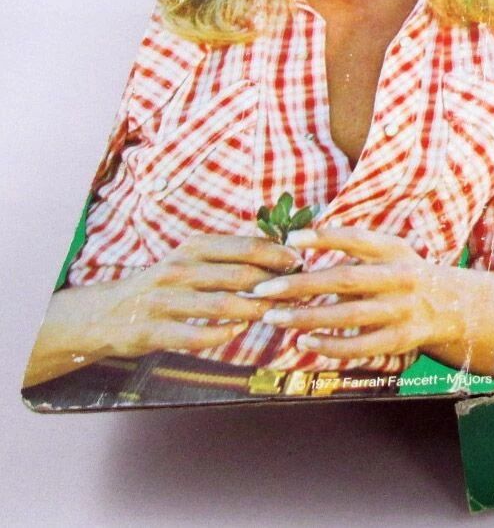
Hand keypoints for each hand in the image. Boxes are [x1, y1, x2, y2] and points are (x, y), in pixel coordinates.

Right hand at [82, 235, 301, 357]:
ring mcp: (164, 299)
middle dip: (273, 284)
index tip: (301, 260)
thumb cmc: (165, 284)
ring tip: (277, 314)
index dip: (276, 253)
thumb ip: (228, 255)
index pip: (244, 246)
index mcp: (193, 248)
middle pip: (238, 274)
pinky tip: (237, 332)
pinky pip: (195, 334)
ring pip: (221, 304)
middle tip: (299, 291)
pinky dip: (221, 334)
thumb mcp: (192, 259)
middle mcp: (179, 269)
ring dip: (255, 310)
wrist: (106, 312)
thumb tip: (278, 247)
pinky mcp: (152, 330)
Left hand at [250, 227, 463, 359]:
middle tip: (264, 288)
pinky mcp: (400, 339)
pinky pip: (360, 346)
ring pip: (347, 315)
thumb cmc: (405, 273)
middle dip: (300, 285)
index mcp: (393, 250)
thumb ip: (355, 248)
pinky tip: (304, 342)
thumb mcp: (390, 251)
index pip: (356, 238)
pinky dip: (330, 345)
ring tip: (274, 317)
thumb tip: (299, 244)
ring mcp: (401, 310)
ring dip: (307, 317)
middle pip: (343, 279)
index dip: (323, 238)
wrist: (453, 306)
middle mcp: (399, 277)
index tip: (290, 240)